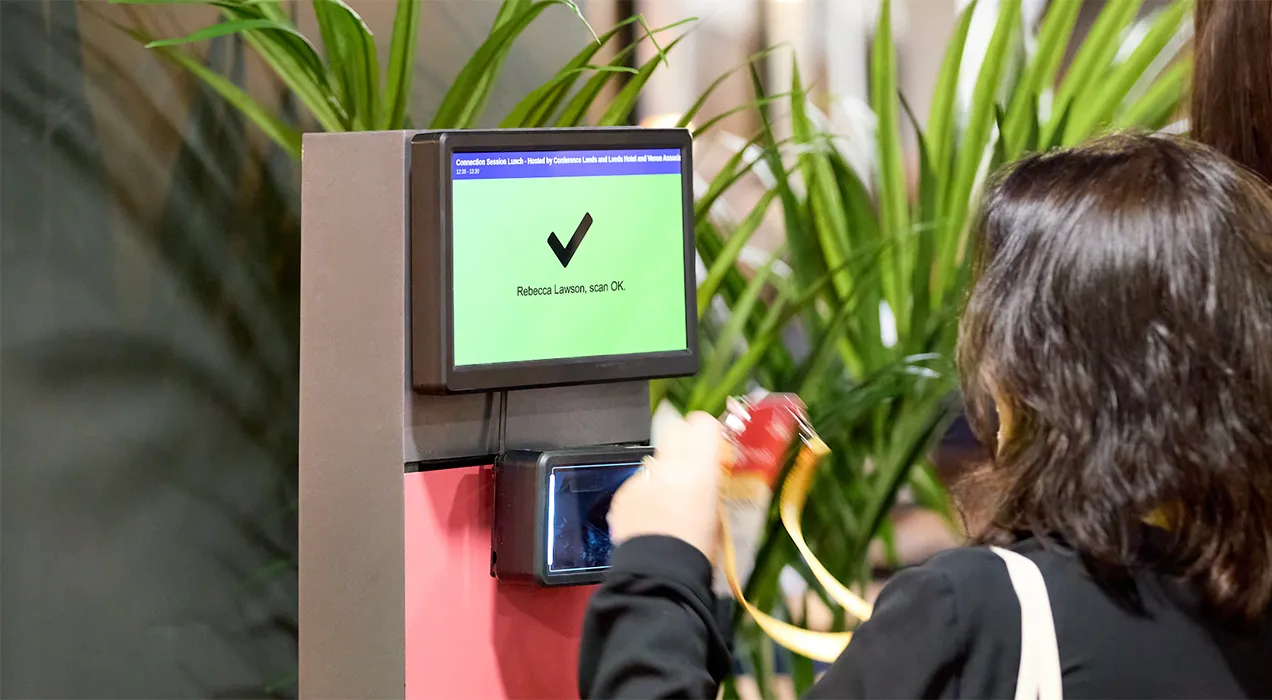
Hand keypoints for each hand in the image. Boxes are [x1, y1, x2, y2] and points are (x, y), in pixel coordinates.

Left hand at [608, 411, 725, 561]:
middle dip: (684, 441)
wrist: (659, 577)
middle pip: (675, 430)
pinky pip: (637, 484)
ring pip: (655, 460)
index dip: (707, 432)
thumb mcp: (718, 515)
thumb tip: (710, 472)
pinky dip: (645, 495)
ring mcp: (641, 480)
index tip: (711, 444)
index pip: (702, 424)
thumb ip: (712, 485)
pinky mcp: (622, 495)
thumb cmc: (697, 552)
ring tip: (669, 502)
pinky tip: (650, 519)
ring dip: (664, 472)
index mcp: (698, 472)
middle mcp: (667, 468)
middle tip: (691, 463)